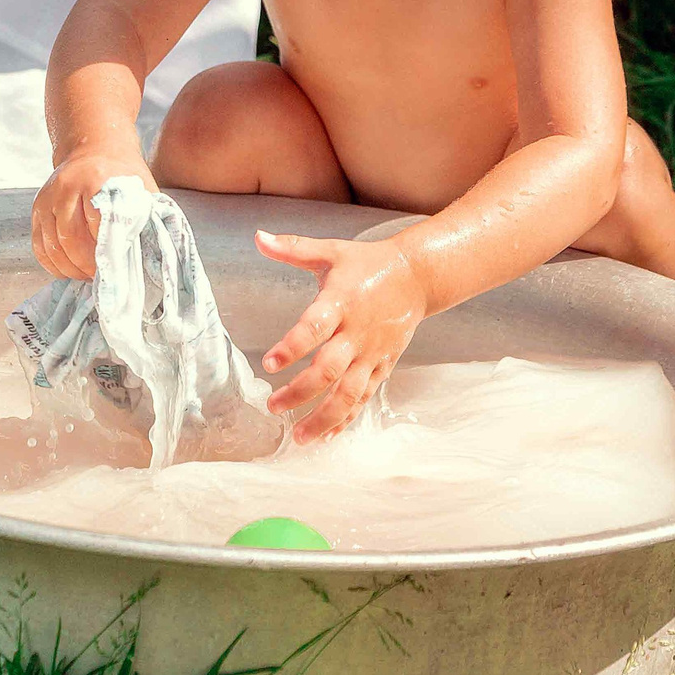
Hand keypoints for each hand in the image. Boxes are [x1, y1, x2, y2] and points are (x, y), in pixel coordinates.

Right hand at [31, 146, 154, 278]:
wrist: (94, 149)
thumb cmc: (121, 175)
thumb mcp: (141, 190)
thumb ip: (146, 219)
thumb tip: (151, 256)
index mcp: (95, 180)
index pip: (98, 226)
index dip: (108, 253)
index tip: (117, 268)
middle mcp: (66, 187)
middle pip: (72, 239)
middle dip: (87, 265)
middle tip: (101, 276)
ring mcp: (48, 197)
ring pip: (53, 246)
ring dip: (71, 268)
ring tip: (88, 274)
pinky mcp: (38, 208)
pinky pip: (39, 246)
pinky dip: (54, 264)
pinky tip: (70, 268)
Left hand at [254, 231, 430, 440]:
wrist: (416, 277)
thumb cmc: (367, 264)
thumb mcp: (330, 251)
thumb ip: (293, 248)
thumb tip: (258, 237)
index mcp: (340, 302)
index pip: (314, 327)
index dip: (292, 347)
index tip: (269, 364)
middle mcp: (356, 332)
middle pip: (329, 370)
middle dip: (300, 392)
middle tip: (273, 407)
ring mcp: (371, 353)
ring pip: (349, 393)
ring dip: (324, 417)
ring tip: (298, 437)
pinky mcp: (383, 366)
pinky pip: (365, 397)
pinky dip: (347, 418)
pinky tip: (327, 434)